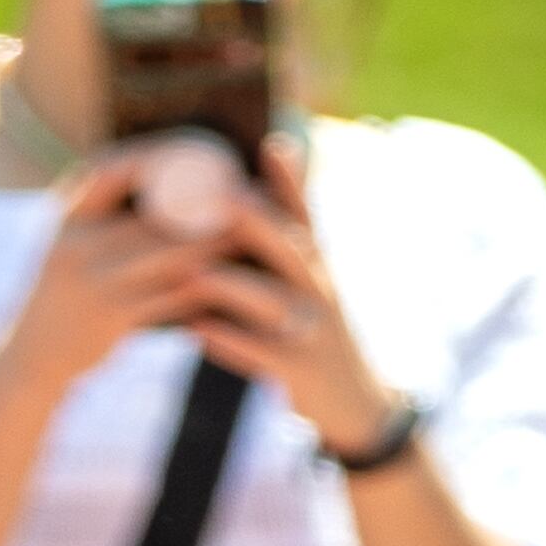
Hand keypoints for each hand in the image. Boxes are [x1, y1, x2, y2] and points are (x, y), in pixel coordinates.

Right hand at [5, 152, 252, 396]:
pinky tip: (233, 280)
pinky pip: (171, 298)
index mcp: (69, 212)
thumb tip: (168, 165)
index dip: (168, 156)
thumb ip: (108, 205)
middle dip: (210, 203)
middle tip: (253, 193)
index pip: (121, 166)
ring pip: (173, 256)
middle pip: (160, 214)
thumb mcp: (72, 238)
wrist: (31, 356)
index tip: (208, 149)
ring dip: (217, 244)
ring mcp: (93, 283)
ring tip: (253, 232)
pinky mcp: (112, 320)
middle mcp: (77, 243)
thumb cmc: (65, 288)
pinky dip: (203, 288)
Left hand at [179, 135, 404, 459]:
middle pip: (291, 248)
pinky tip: (197, 331)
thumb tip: (240, 204)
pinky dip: (229, 342)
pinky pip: (261, 353)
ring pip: (272, 302)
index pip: (304, 215)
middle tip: (219, 199)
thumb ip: (276, 249)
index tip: (271, 144)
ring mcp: (312, 331)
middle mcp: (319, 290)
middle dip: (256, 223)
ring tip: (193, 274)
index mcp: (317, 265)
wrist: (352, 401)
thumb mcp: (304, 287)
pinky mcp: (299, 371)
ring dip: (232, 286)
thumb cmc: (311, 334)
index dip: (289, 181)